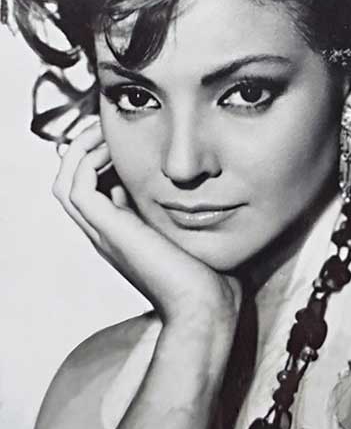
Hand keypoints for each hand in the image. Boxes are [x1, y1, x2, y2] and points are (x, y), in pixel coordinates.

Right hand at [52, 121, 241, 333]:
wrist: (205, 304)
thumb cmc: (206, 272)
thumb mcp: (187, 229)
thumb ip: (179, 208)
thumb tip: (185, 181)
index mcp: (121, 230)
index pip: (93, 185)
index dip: (102, 155)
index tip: (123, 133)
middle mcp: (105, 230)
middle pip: (72, 180)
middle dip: (87, 146)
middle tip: (109, 124)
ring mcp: (103, 232)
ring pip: (66, 181)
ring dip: (82, 149)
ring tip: (105, 129)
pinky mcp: (108, 229)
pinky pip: (77, 187)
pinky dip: (87, 161)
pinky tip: (113, 147)